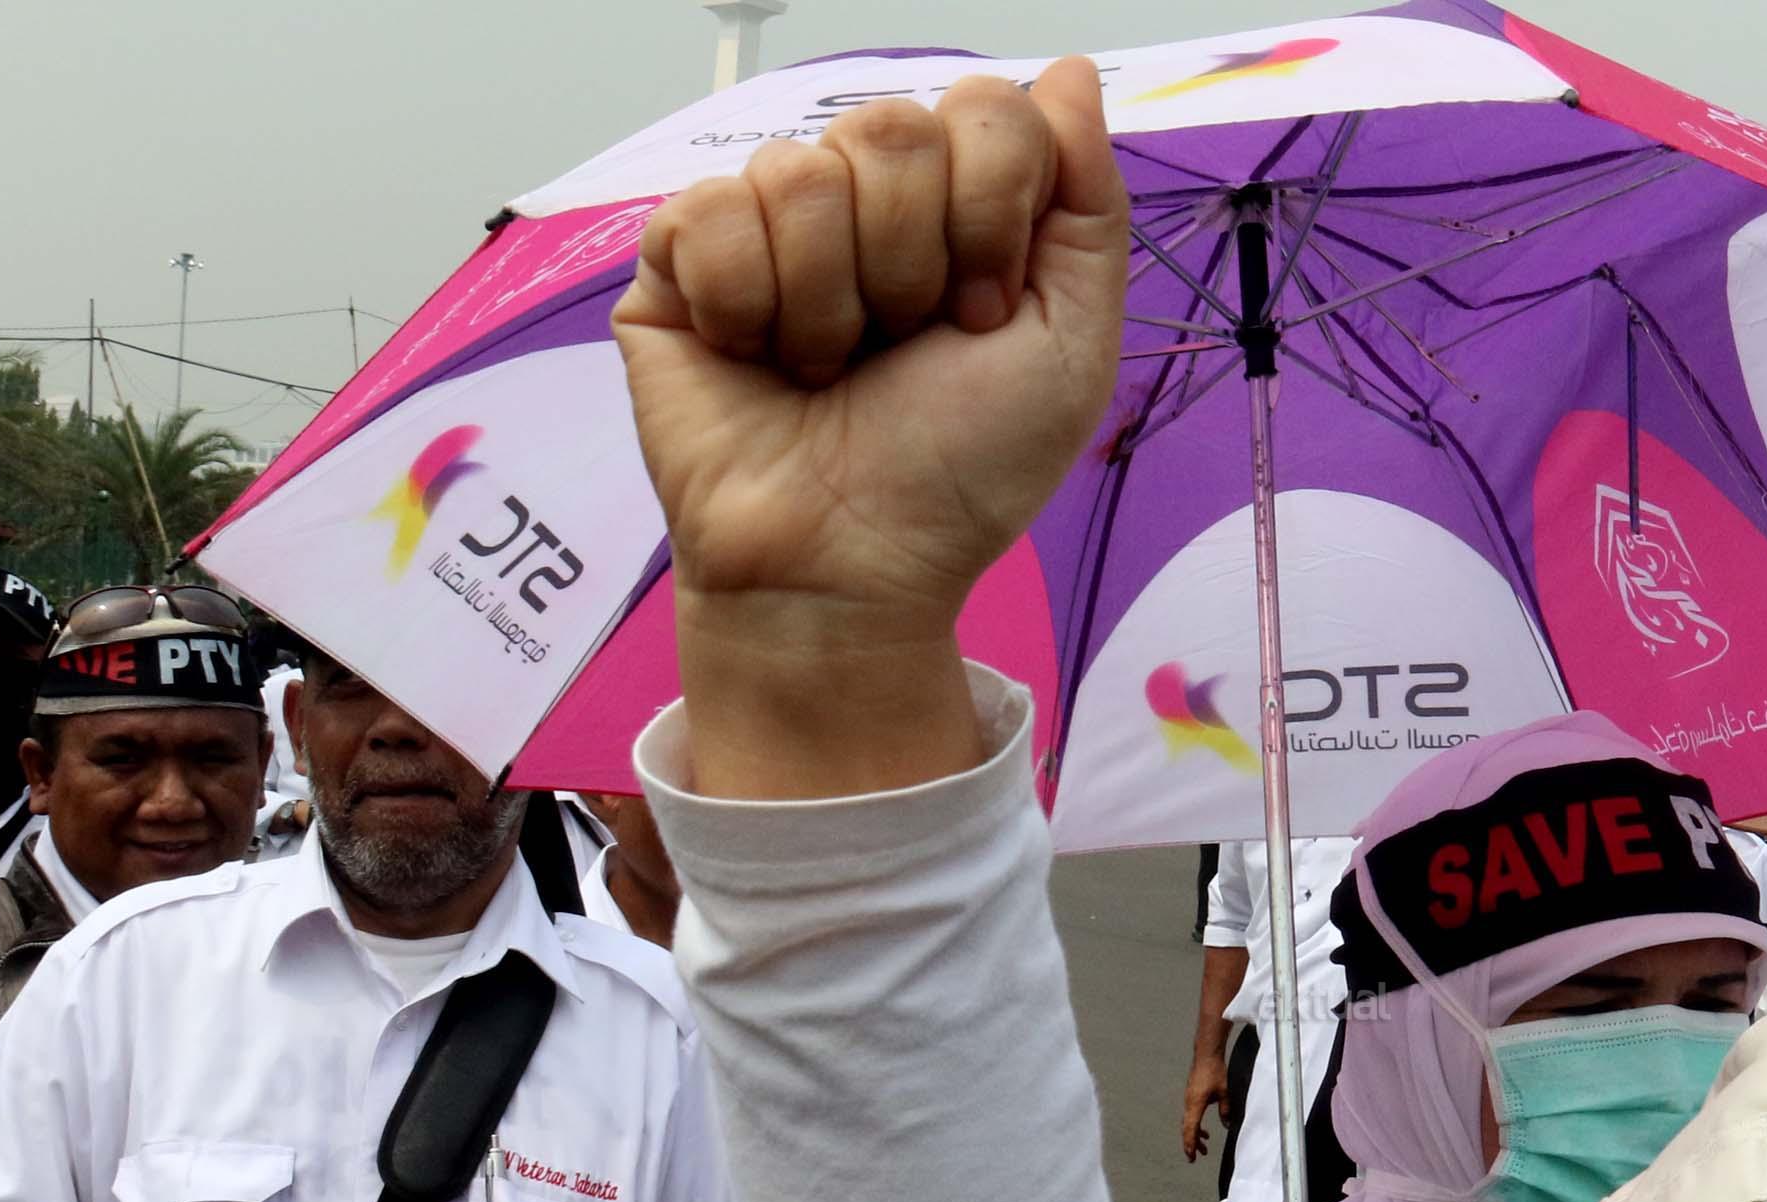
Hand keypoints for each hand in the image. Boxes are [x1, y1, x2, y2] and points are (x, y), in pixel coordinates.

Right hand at [613, 58, 1129, 799]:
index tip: (986, 316)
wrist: (850, 565)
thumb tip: (1066, 72)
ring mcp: (768, 225)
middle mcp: (865, 201)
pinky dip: (749, 307)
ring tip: (829, 369)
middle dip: (914, 262)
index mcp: (960, 208)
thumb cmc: (957, 473)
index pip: (987, 111)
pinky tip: (758, 360)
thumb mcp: (1071, 346)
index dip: (993, 215)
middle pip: (893, 128)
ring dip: (833, 301)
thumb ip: (1087, 203)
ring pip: (801, 171)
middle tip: (906, 347)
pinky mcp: (679, 260)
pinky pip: (711, 213)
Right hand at [1181, 1054, 1228, 1160]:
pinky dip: (1196, 1126)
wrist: (1206, 1056)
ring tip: (1204, 1147)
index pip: (1191, 1129)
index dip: (1191, 1144)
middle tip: (1194, 1158)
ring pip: (1188, 1123)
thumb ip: (1225, 1110)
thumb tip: (1227, 1125)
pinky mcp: (1191, 1097)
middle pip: (1187, 1129)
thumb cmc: (1215, 1073)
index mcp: (1195, 1105)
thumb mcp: (1224, 1093)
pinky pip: (1191, 1116)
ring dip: (1195, 1136)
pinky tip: (1205, 1131)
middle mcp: (1189, 1104)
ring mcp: (1188, 1100)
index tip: (1191, 1156)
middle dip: (1191, 1144)